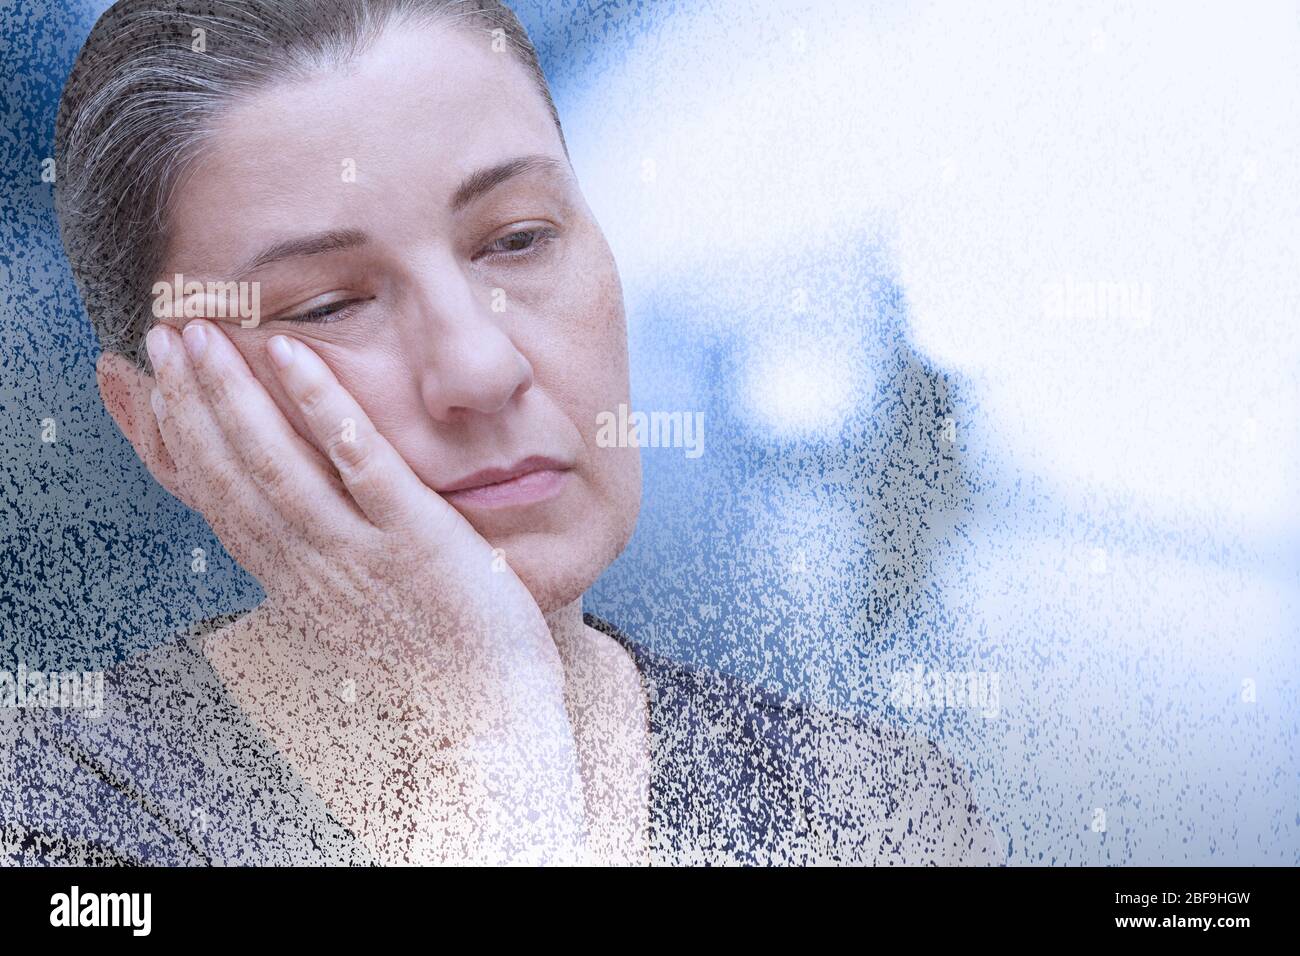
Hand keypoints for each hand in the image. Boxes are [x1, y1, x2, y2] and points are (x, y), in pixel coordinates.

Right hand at [144, 318, 586, 862]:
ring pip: (276, 465)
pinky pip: (359, 464)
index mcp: (290, 581)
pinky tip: (295, 356)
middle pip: (231, 475)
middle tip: (164, 333)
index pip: (213, 499)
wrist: (486, 720)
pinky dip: (323, 407)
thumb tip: (292, 521)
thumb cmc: (428, 659)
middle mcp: (309, 568)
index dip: (171, 438)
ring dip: (234, 394)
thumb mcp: (350, 609)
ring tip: (202, 332)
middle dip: (189, 401)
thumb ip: (317, 560)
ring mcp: (358, 553)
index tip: (143, 381)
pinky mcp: (414, 540)